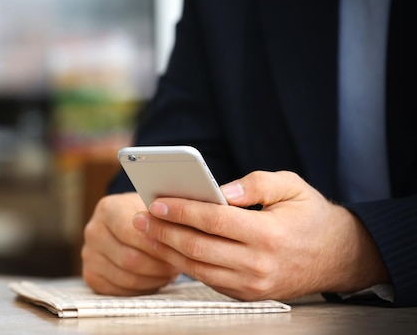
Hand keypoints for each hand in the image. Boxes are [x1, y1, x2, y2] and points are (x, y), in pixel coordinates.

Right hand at [81, 192, 179, 295]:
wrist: (132, 223)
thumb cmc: (149, 215)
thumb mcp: (156, 207)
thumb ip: (164, 216)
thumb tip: (179, 224)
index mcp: (107, 208)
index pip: (129, 230)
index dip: (156, 243)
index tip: (177, 248)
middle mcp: (93, 231)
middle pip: (130, 259)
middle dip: (159, 266)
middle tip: (178, 264)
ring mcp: (89, 255)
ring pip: (127, 278)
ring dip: (154, 278)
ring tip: (169, 271)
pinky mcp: (91, 276)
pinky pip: (120, 291)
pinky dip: (143, 288)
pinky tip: (155, 278)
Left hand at [132, 170, 390, 300]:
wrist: (337, 257)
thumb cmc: (310, 215)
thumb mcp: (291, 185)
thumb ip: (255, 183)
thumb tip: (220, 190)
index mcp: (269, 234)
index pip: (214, 221)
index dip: (182, 210)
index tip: (156, 201)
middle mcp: (259, 265)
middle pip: (198, 247)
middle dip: (164, 231)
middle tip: (140, 216)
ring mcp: (253, 285)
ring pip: (197, 269)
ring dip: (167, 250)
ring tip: (147, 231)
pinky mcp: (248, 295)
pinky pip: (208, 280)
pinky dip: (184, 265)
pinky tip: (169, 249)